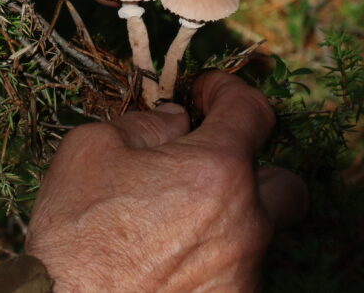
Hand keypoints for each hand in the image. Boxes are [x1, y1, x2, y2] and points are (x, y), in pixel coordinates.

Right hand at [26, 72, 308, 291]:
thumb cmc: (77, 240)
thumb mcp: (89, 152)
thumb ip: (141, 123)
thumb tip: (174, 120)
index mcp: (216, 170)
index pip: (252, 111)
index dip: (229, 91)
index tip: (207, 93)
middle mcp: (247, 223)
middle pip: (285, 184)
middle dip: (254, 168)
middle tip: (207, 169)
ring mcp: (246, 273)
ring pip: (258, 234)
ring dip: (228, 219)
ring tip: (173, 225)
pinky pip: (238, 273)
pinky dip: (212, 261)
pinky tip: (167, 264)